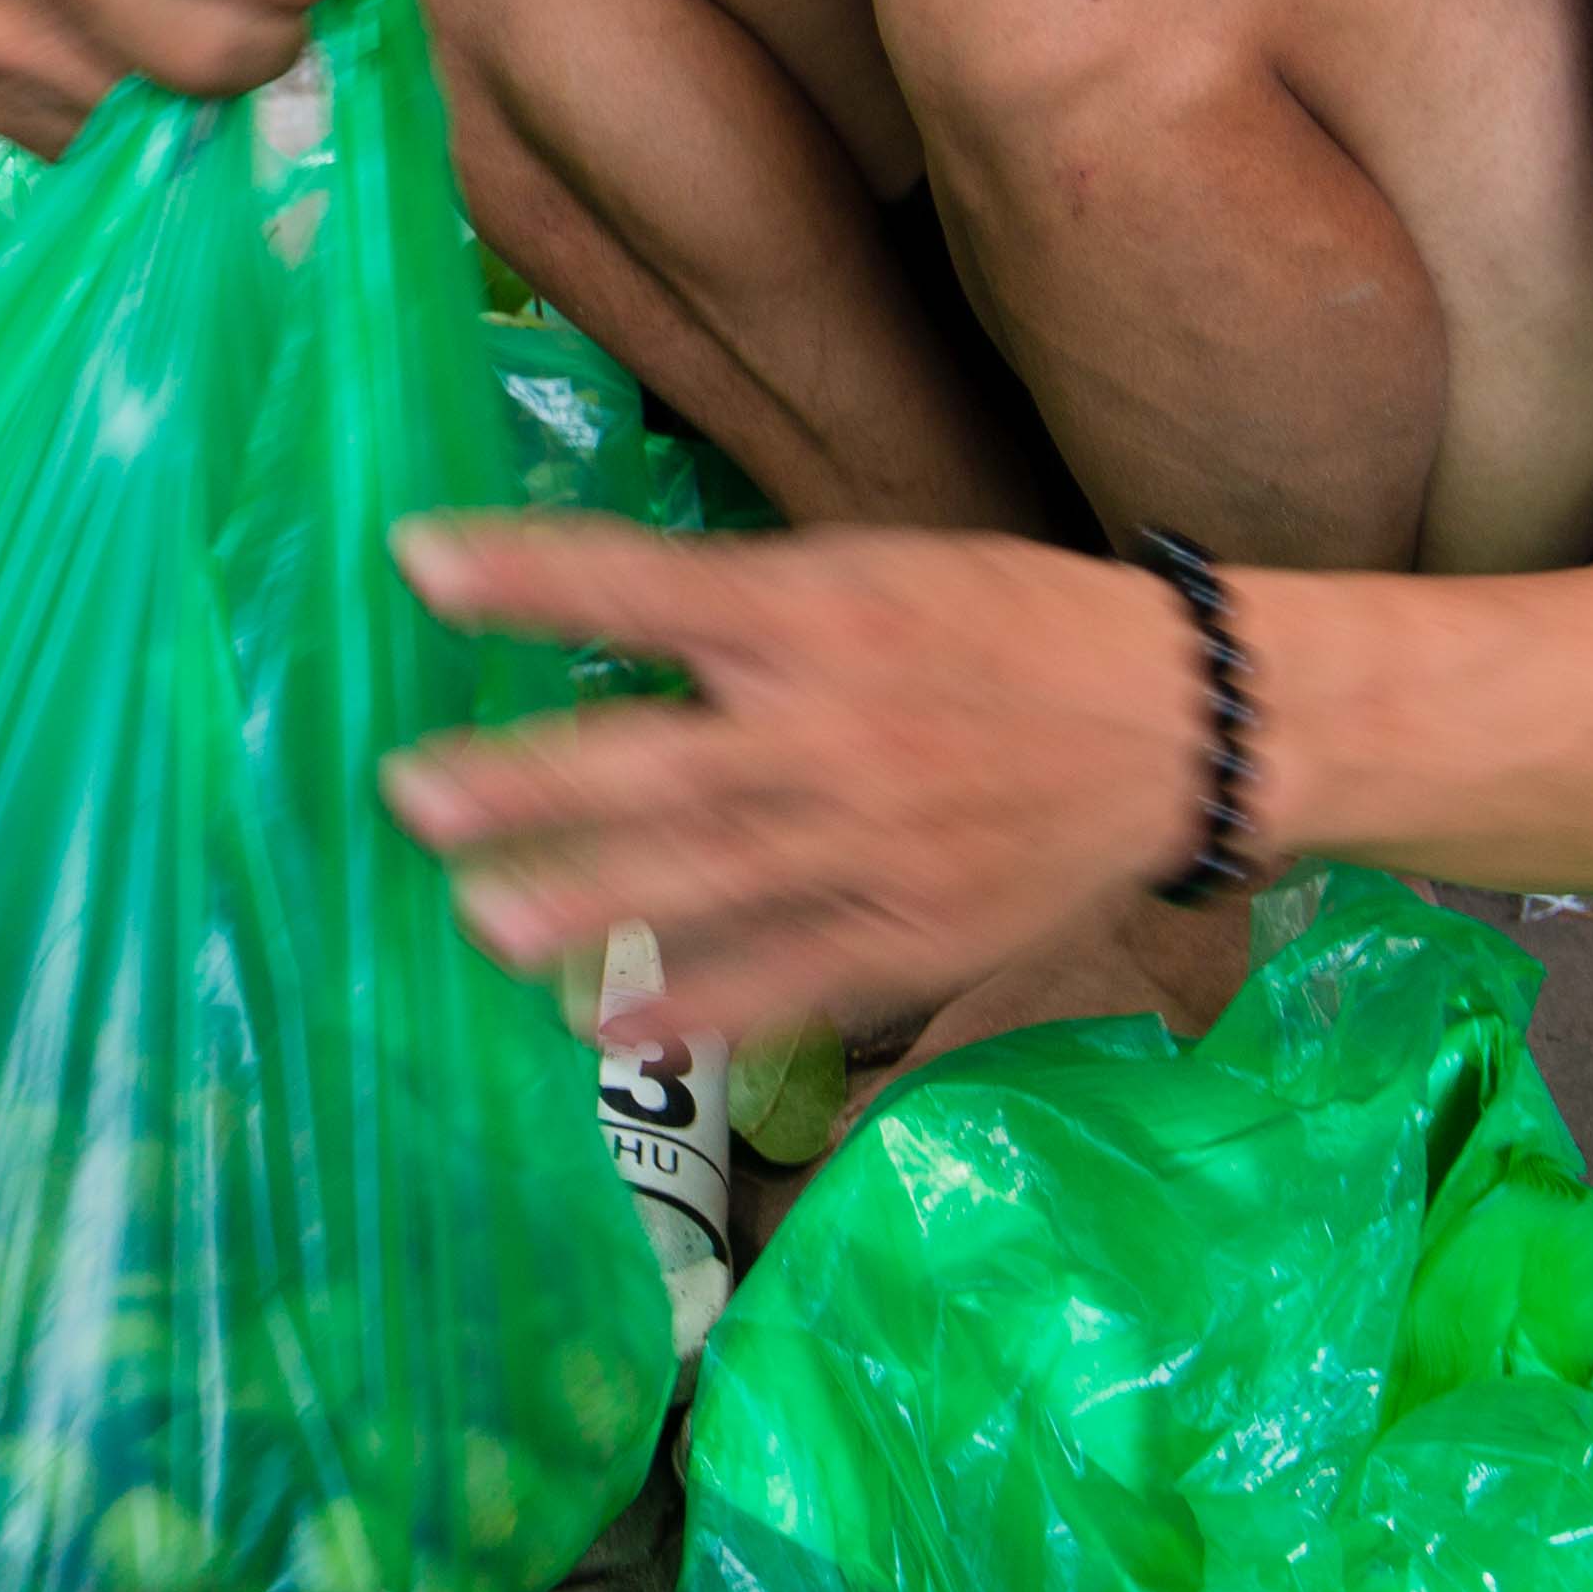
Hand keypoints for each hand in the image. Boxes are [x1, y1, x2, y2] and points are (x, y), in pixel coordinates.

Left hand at [379, 516, 1225, 1042]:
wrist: (1180, 727)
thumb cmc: (1005, 627)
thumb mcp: (877, 570)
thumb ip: (741, 608)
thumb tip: (590, 618)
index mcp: (820, 612)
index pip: (647, 586)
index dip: (529, 576)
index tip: (417, 563)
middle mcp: (834, 727)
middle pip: (661, 761)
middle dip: (531, 782)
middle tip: (412, 796)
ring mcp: (872, 845)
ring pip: (708, 881)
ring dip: (587, 905)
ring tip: (480, 923)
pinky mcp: (911, 937)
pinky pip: (785, 981)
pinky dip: (695, 1009)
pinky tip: (609, 1027)